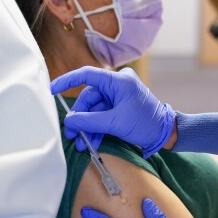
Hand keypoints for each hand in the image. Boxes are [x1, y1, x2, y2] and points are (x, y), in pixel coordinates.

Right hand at [50, 66, 175, 157]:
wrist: (164, 133)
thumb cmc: (145, 124)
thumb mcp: (115, 123)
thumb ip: (90, 121)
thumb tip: (69, 122)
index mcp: (118, 81)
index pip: (87, 75)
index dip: (67, 81)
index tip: (52, 90)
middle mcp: (117, 85)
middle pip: (89, 98)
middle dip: (80, 118)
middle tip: (71, 135)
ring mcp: (118, 96)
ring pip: (94, 110)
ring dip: (87, 127)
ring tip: (81, 143)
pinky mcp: (119, 107)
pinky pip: (102, 115)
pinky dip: (96, 128)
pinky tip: (90, 141)